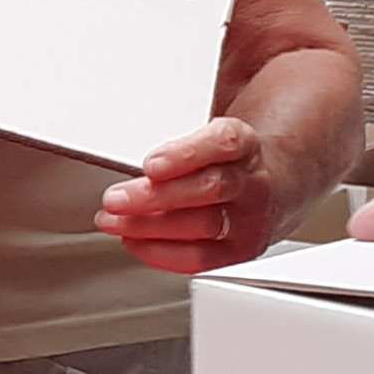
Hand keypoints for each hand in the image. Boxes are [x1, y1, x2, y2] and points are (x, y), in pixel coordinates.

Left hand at [94, 116, 280, 272]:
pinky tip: (134, 241)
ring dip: (150, 227)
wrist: (259, 188)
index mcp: (245, 143)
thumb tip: (136, 114)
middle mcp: (253, 181)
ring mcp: (249, 219)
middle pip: (209, 188)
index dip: (186, 155)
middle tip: (115, 199)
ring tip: (113, 221)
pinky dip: (162, 253)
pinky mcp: (240, 250)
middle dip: (156, 196)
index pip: (222, 143)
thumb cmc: (219, 158)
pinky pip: (200, 258)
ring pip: (203, 225)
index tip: (150, 164)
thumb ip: (179, 116)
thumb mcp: (208, 128)